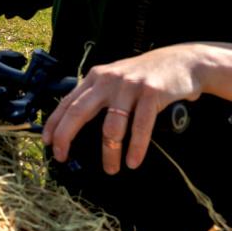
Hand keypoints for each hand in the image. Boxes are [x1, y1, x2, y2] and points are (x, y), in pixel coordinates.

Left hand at [42, 44, 212, 174]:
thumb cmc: (146, 77)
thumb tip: (76, 123)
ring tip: (111, 169)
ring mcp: (130, 86)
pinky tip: (133, 161)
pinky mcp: (152, 93)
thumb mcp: (116, 79)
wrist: (184, 61)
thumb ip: (98, 95)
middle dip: (66, 136)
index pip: (68, 102)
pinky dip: (136, 147)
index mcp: (96, 77)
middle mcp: (109, 79)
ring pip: (111, 126)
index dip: (55, 123)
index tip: (48, 142)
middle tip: (62, 157)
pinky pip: (141, 126)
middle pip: (79, 111)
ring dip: (109, 152)